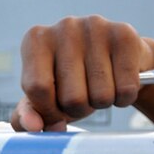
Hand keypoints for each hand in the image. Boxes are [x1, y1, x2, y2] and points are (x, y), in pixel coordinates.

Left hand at [13, 15, 153, 131]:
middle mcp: (63, 27)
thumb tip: (32, 126)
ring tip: (100, 86)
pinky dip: (124, 98)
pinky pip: (126, 89)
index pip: (37, 89)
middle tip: (83, 94)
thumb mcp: (44, 99)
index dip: (50, 111)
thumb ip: (28, 116)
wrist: (117, 61)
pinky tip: (119, 83)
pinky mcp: (124, 34)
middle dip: (79, 109)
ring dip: (102, 103)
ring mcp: (95, 27)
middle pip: (71, 97)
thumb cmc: (73, 82)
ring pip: (101, 96)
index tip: (57, 109)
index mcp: (35, 41)